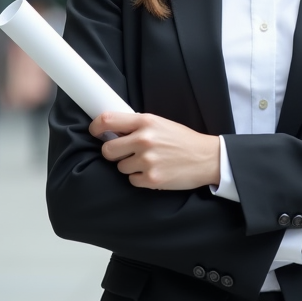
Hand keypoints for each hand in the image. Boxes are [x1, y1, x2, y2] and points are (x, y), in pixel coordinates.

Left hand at [90, 113, 220, 190]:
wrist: (206, 158)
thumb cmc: (182, 140)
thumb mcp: (159, 123)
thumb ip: (136, 125)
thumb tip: (111, 131)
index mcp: (145, 122)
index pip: (107, 120)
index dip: (95, 127)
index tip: (95, 132)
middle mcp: (144, 139)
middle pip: (107, 150)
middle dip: (113, 153)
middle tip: (125, 153)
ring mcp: (147, 160)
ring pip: (120, 167)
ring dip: (129, 166)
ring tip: (148, 162)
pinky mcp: (151, 178)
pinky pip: (131, 180)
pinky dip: (139, 178)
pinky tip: (154, 171)